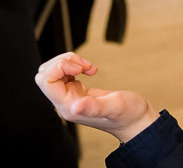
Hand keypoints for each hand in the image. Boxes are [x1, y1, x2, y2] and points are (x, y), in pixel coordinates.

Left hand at [35, 52, 159, 143]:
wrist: (136, 120)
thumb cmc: (128, 115)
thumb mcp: (115, 107)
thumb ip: (94, 107)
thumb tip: (75, 107)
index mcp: (69, 108)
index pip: (45, 81)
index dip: (58, 67)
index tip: (78, 67)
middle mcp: (66, 103)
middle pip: (46, 74)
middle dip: (63, 62)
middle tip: (84, 65)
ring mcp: (70, 97)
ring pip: (53, 71)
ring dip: (69, 62)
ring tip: (88, 67)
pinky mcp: (76, 91)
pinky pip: (63, 73)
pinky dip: (75, 65)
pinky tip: (89, 70)